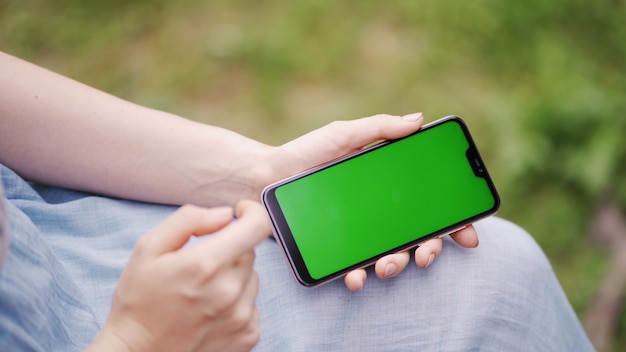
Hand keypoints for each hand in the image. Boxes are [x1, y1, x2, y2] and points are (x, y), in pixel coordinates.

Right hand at [87, 201, 270, 351]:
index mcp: (206, 265)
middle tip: (199, 264)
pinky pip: (252, 304)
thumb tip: (223, 214)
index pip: (257, 226)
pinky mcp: (246, 336)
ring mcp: (240, 317)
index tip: (240, 212)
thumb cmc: (138, 303)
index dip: (252, 212)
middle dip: (230, 249)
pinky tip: (210, 310)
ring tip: (202, 291)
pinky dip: (237, 301)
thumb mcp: (148, 249)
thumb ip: (188, 221)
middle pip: (249, 251)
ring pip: (252, 278)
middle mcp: (229, 292)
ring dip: (234, 276)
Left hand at [262, 113, 479, 290]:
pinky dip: (358, 275)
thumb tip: (418, 121)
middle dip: (428, 250)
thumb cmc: (303, 154)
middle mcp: (379, 210)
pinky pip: (355, 267)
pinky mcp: (336, 248)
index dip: (455, 220)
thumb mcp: (342, 135)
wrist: (263, 179)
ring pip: (390, 255)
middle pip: (417, 235)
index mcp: (388, 184)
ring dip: (396, 265)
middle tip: (424, 255)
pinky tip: (355, 277)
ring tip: (385, 267)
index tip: (469, 235)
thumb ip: (378, 128)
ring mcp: (359, 232)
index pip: (430, 204)